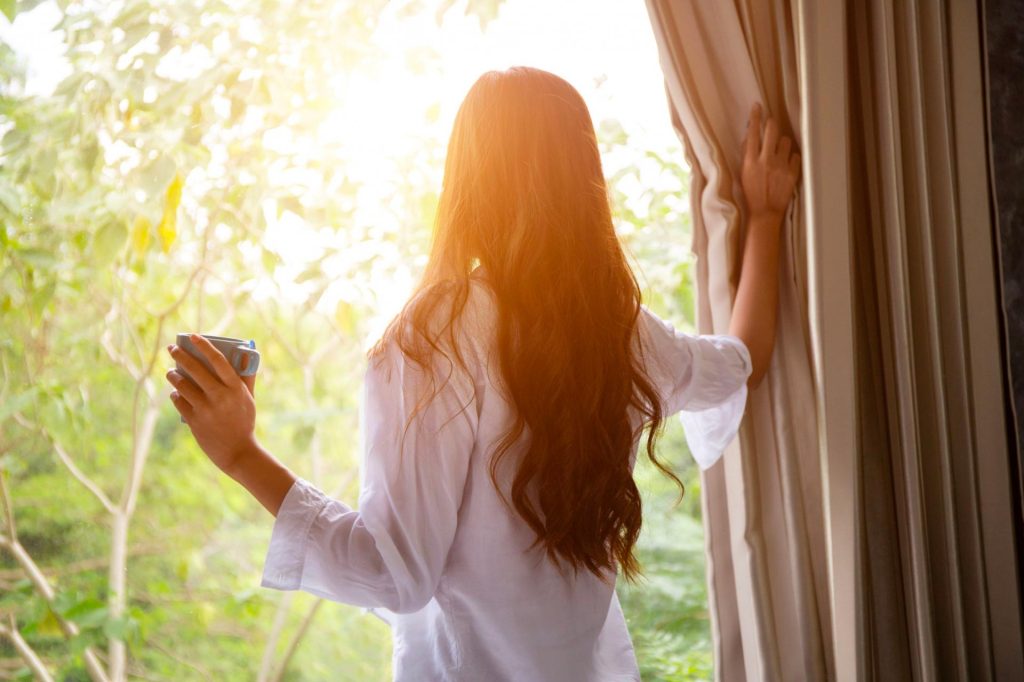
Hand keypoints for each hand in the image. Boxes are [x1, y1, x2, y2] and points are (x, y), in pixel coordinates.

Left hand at [166, 335, 257, 474]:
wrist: (238, 452)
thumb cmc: (244, 422)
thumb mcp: (249, 399)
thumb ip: (246, 378)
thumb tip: (245, 356)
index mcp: (235, 388)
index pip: (218, 360)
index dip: (204, 345)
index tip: (193, 336)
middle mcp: (220, 396)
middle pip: (195, 369)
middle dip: (180, 355)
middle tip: (172, 349)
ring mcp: (206, 409)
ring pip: (182, 385)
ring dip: (174, 376)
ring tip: (171, 372)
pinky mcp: (194, 421)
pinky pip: (178, 401)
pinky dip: (175, 395)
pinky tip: (175, 393)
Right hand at [741, 102, 800, 224]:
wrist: (764, 213)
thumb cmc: (751, 194)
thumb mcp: (743, 173)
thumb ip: (747, 154)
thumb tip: (751, 135)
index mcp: (750, 161)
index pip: (753, 132)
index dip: (755, 117)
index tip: (757, 107)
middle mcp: (766, 160)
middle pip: (772, 130)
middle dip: (771, 124)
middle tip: (770, 125)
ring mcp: (781, 166)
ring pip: (786, 141)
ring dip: (782, 143)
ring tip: (778, 152)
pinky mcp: (792, 173)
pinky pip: (795, 156)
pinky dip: (791, 158)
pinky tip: (786, 164)